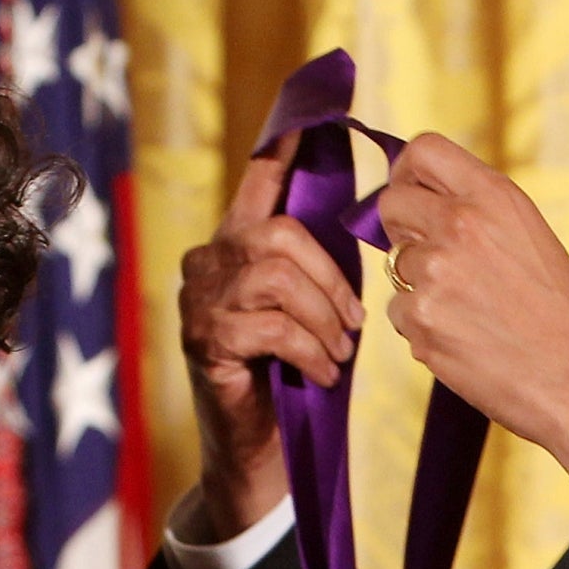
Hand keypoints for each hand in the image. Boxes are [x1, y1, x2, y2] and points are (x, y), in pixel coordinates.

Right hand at [177, 132, 364, 537]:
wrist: (259, 450)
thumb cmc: (292, 377)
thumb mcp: (313, 313)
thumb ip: (320, 269)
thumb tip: (369, 223)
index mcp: (236, 245)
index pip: (257, 184)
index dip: (281, 150)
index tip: (307, 118)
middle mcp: (208, 263)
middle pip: (277, 235)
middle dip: (330, 279)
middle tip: (355, 325)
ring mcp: (199, 301)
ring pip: (276, 279)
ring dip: (323, 320)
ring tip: (339, 355)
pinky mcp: (205, 340)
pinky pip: (270, 326)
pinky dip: (309, 350)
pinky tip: (323, 374)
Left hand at [378, 134, 568, 488]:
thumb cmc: (561, 313)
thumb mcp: (529, 235)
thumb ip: (477, 212)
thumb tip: (422, 202)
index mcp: (493, 196)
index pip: (422, 151)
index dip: (406, 173)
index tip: (411, 193)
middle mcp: (460, 225)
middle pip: (391, 203)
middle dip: (401, 227)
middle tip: (431, 256)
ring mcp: (435, 272)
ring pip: (395, 266)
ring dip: (419, 285)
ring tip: (468, 310)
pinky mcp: (421, 319)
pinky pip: (400, 311)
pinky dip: (423, 326)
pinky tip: (464, 339)